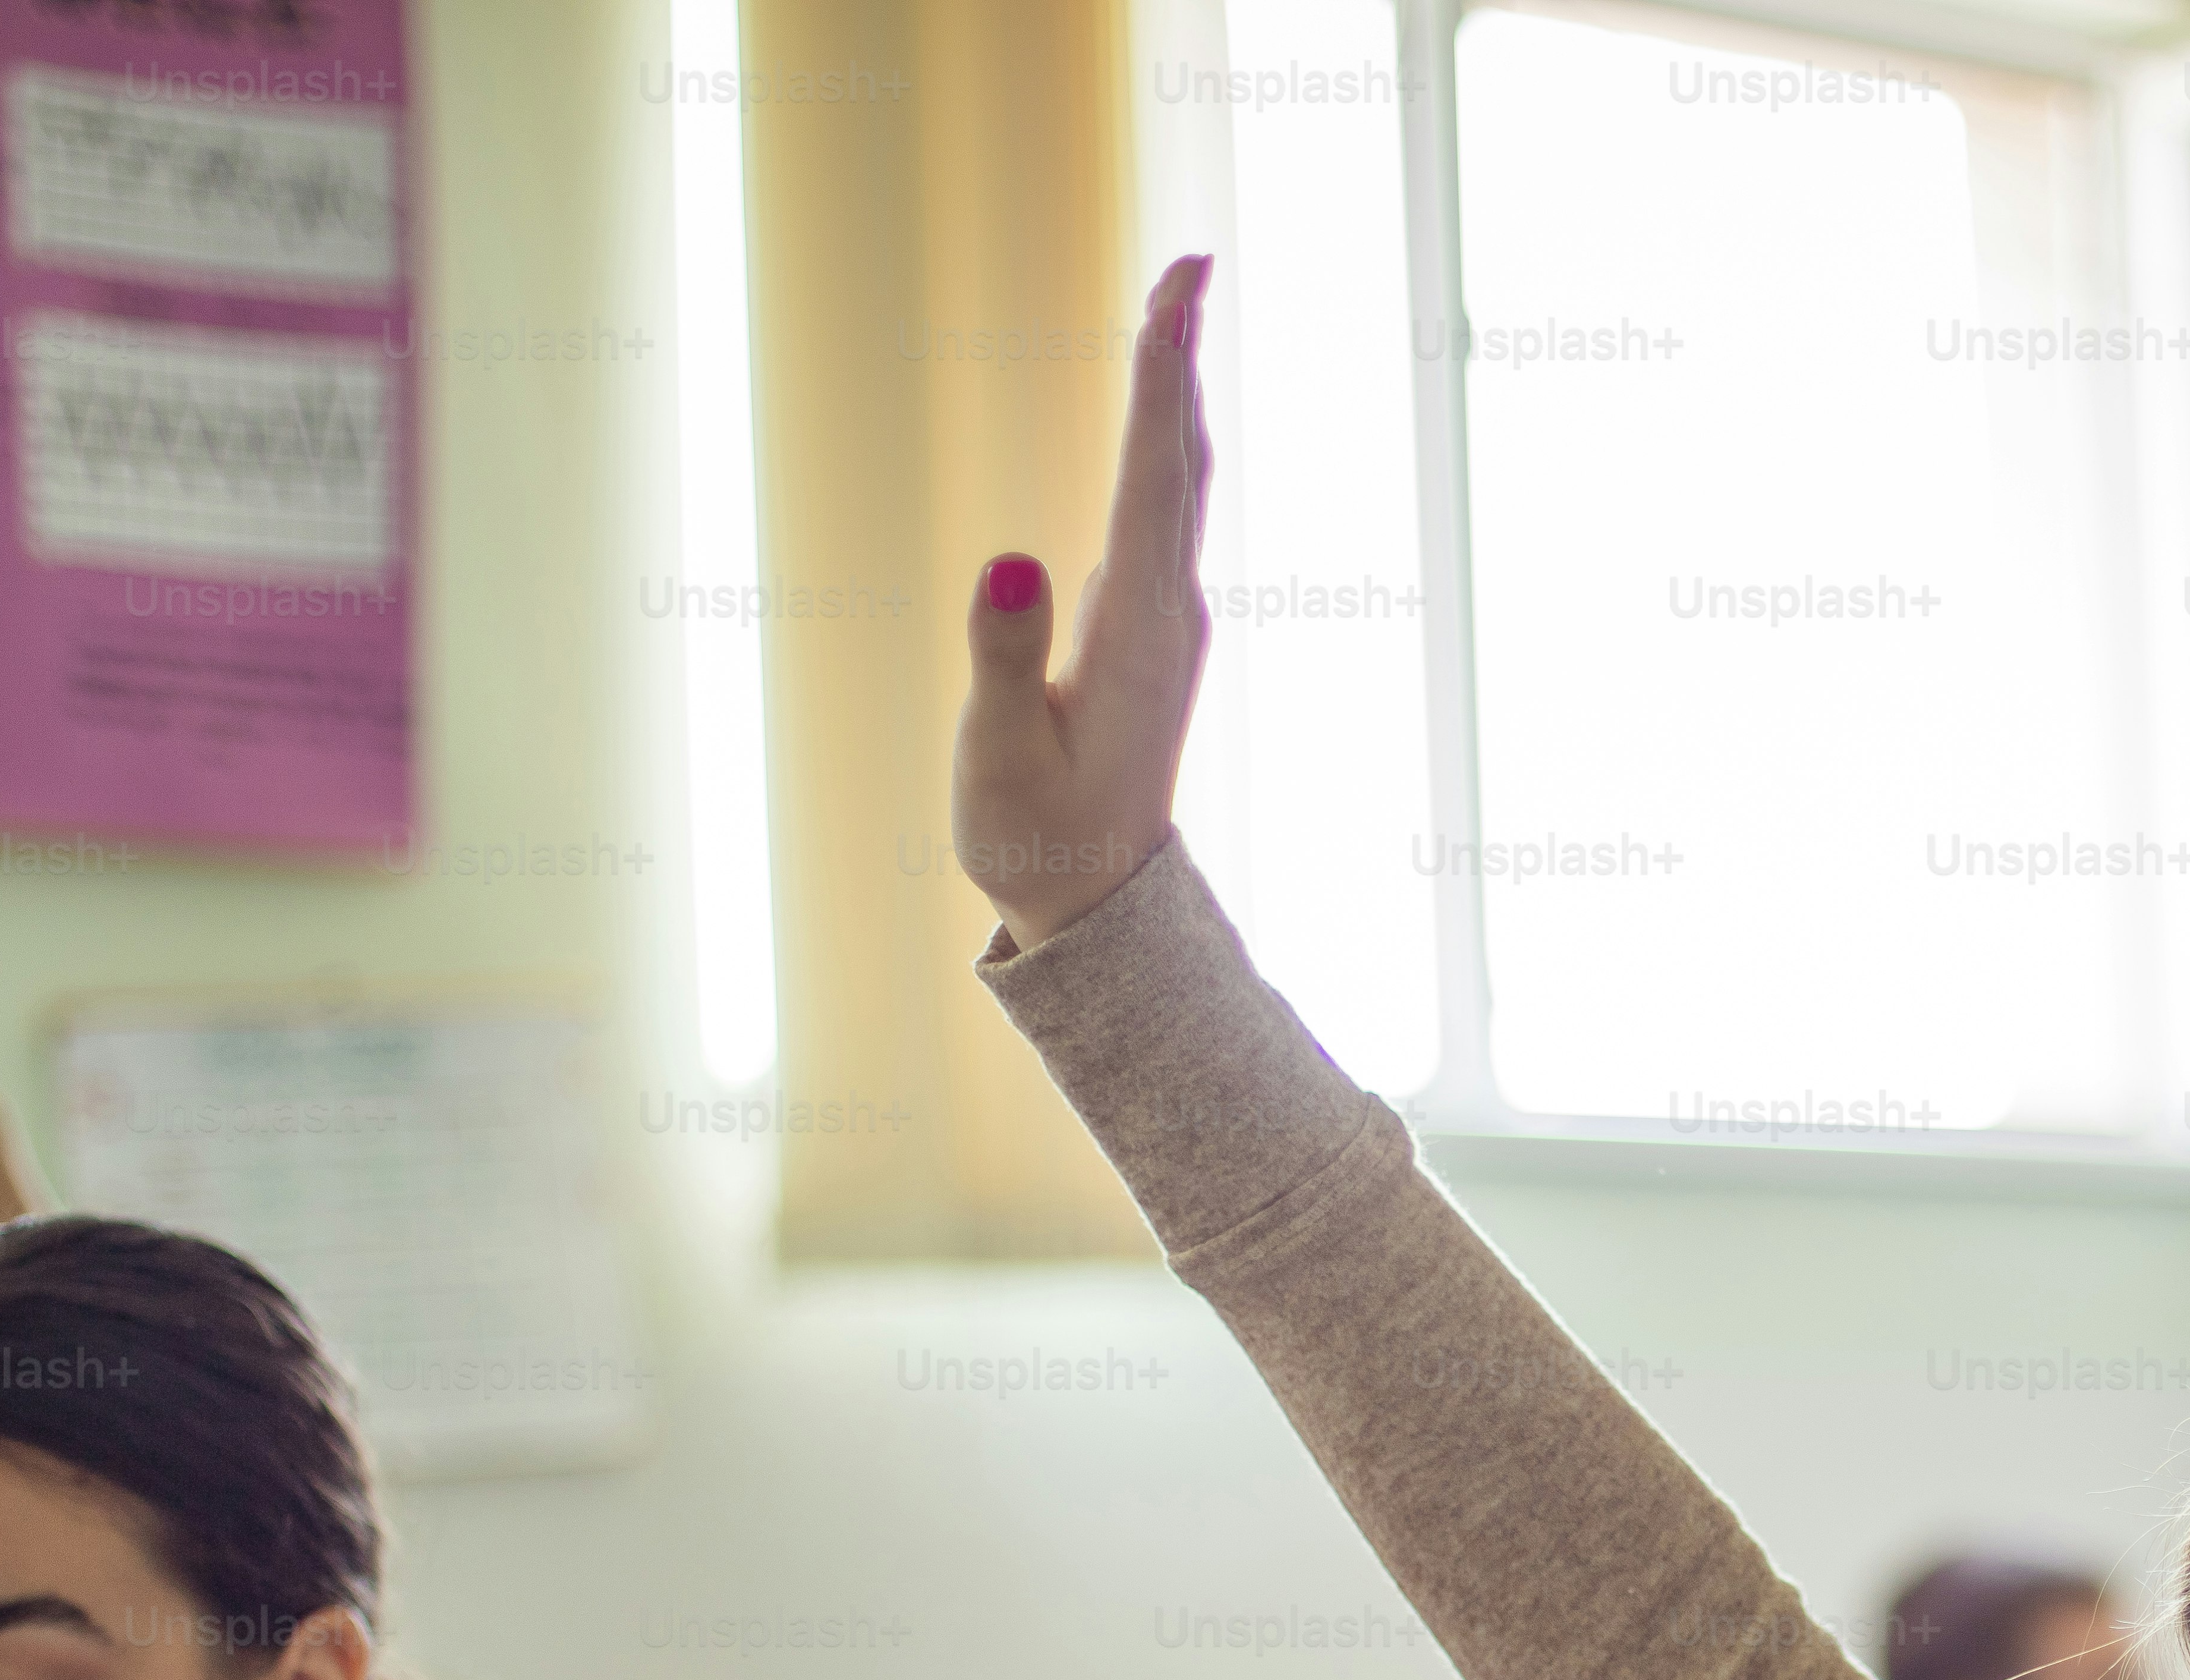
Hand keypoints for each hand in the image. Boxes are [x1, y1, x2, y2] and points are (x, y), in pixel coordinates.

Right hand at [957, 252, 1212, 948]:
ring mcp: (1166, 618)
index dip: (1160, 382)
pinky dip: (1160, 441)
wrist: (1096, 904)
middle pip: (1179, 462)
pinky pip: (1162, 509)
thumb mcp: (1003, 761)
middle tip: (1186, 265)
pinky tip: (1159, 405)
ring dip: (1175, 391)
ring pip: (1178, 481)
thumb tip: (1011, 559)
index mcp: (1136, 634)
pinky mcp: (1149, 625)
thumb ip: (1006, 662)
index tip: (1175, 297)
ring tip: (1174, 303)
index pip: (1152, 481)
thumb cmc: (1038, 841)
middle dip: (1180, 360)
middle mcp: (1168, 614)